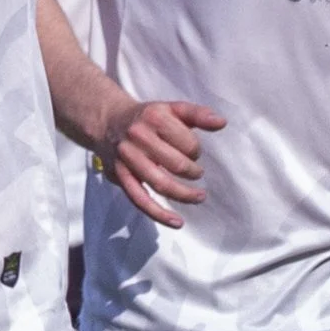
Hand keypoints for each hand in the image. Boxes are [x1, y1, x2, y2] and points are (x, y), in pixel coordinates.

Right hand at [98, 94, 225, 228]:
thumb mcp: (171, 108)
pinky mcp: (120, 177)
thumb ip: (198, 114)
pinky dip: (159, 214)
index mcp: (155, 118)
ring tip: (199, 197)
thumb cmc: (147, 117)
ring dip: (184, 194)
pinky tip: (177, 222)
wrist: (107, 122)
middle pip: (176, 163)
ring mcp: (128, 159)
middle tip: (197, 172)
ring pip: (161, 184)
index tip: (193, 152)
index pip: (187, 143)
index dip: (196, 151)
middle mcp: (139, 137)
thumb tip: (222, 123)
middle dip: (193, 171)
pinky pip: (140, 200)